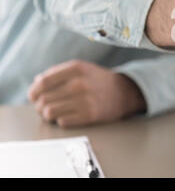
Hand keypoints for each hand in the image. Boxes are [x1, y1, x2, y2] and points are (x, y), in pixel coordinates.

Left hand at [28, 60, 145, 127]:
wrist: (125, 92)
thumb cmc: (98, 80)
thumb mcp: (81, 68)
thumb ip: (57, 72)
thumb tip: (36, 83)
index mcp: (76, 68)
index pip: (43, 82)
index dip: (33, 91)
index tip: (33, 96)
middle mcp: (80, 83)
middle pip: (43, 99)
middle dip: (40, 105)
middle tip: (45, 106)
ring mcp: (85, 100)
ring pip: (49, 112)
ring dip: (48, 114)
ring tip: (54, 112)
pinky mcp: (90, 115)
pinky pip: (62, 122)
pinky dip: (61, 120)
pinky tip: (68, 116)